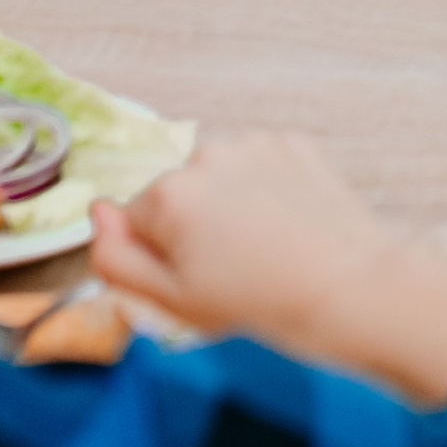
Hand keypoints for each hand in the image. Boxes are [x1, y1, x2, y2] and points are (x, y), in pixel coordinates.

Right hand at [91, 129, 446, 402]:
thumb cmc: (258, 302)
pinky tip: (287, 224)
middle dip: (191, 226)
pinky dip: (265, 189)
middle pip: (177, 195)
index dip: (159, 257)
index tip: (192, 279)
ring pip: (219, 177)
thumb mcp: (170, 301)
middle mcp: (207, 154)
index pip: (134, 222)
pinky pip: (259, 166)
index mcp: (168, 194)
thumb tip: (98, 213)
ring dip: (228, 205)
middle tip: (229, 269)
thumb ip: (116, 258)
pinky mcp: (294, 143)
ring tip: (263, 250)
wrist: (348, 287)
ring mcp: (255, 144)